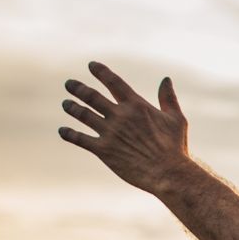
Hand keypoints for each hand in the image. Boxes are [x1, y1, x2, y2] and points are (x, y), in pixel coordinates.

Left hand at [59, 62, 192, 192]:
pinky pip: (79, 138)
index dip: (100, 71)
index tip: (91, 65)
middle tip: (69, 84)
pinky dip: (69, 134)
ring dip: (71, 107)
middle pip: (91, 96)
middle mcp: (119, 115)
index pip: (113, 81)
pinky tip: (63, 131)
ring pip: (82, 114)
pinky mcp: (103, 150)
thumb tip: (166, 79)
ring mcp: (109, 132)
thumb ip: (168, 98)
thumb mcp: (176, 119)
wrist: (168, 174)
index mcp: (136, 105)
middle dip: (77, 88)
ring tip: (66, 104)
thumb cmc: (175, 147)